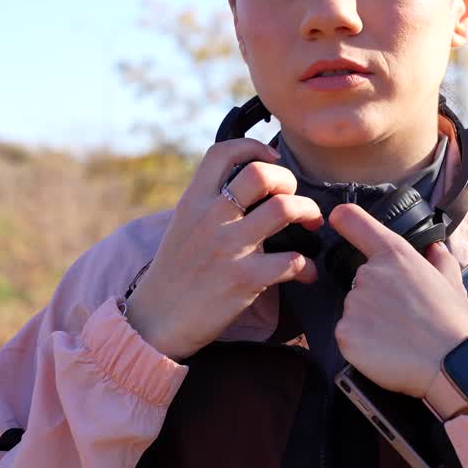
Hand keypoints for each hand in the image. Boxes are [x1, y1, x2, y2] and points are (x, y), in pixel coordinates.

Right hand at [125, 139, 322, 359]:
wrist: (156, 321)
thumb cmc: (174, 274)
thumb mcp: (182, 226)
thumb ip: (209, 203)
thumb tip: (244, 186)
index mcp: (193, 202)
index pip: (222, 153)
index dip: (253, 146)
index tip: (271, 158)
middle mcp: (211, 218)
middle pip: (261, 175)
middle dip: (289, 180)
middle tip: (294, 198)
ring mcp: (228, 247)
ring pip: (284, 209)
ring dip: (308, 212)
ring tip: (311, 224)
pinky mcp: (245, 279)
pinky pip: (293, 261)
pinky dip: (308, 267)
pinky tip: (307, 273)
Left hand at [328, 203, 467, 397]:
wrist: (451, 365)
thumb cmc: (454, 324)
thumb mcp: (453, 282)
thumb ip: (439, 260)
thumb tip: (434, 248)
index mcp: (395, 255)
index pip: (354, 222)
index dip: (343, 220)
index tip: (337, 221)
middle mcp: (369, 273)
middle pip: (360, 280)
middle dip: (376, 296)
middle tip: (403, 316)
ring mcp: (354, 303)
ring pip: (354, 310)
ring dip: (369, 322)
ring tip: (398, 336)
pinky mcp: (345, 333)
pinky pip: (348, 335)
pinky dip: (362, 344)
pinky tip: (385, 350)